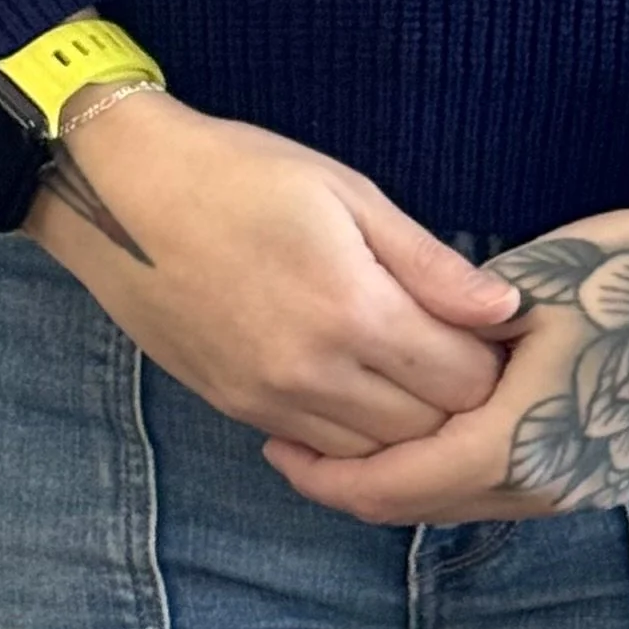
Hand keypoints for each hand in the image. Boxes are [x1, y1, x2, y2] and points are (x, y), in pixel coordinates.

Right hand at [20, 88, 521, 454]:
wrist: (124, 192)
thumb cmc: (242, 172)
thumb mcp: (347, 192)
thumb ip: (429, 261)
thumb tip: (504, 309)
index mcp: (354, 310)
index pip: (463, 379)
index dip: (496, 361)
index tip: (503, 332)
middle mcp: (315, 374)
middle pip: (427, 429)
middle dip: (463, 399)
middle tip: (471, 354)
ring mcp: (271, 401)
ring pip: (375, 456)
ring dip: (411, 426)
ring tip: (421, 372)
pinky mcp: (237, 408)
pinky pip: (320, 450)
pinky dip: (356, 435)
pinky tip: (364, 388)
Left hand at [260, 187, 628, 524]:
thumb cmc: (628, 268)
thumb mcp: (526, 287)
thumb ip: (452, 329)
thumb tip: (380, 347)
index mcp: (520, 443)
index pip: (397, 484)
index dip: (327, 473)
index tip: (277, 445)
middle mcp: (551, 487)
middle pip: (425, 506)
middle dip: (354, 482)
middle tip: (294, 445)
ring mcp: (585, 488)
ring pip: (466, 501)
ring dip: (405, 478)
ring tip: (350, 438)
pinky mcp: (607, 474)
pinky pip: (508, 489)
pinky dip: (456, 469)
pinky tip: (430, 430)